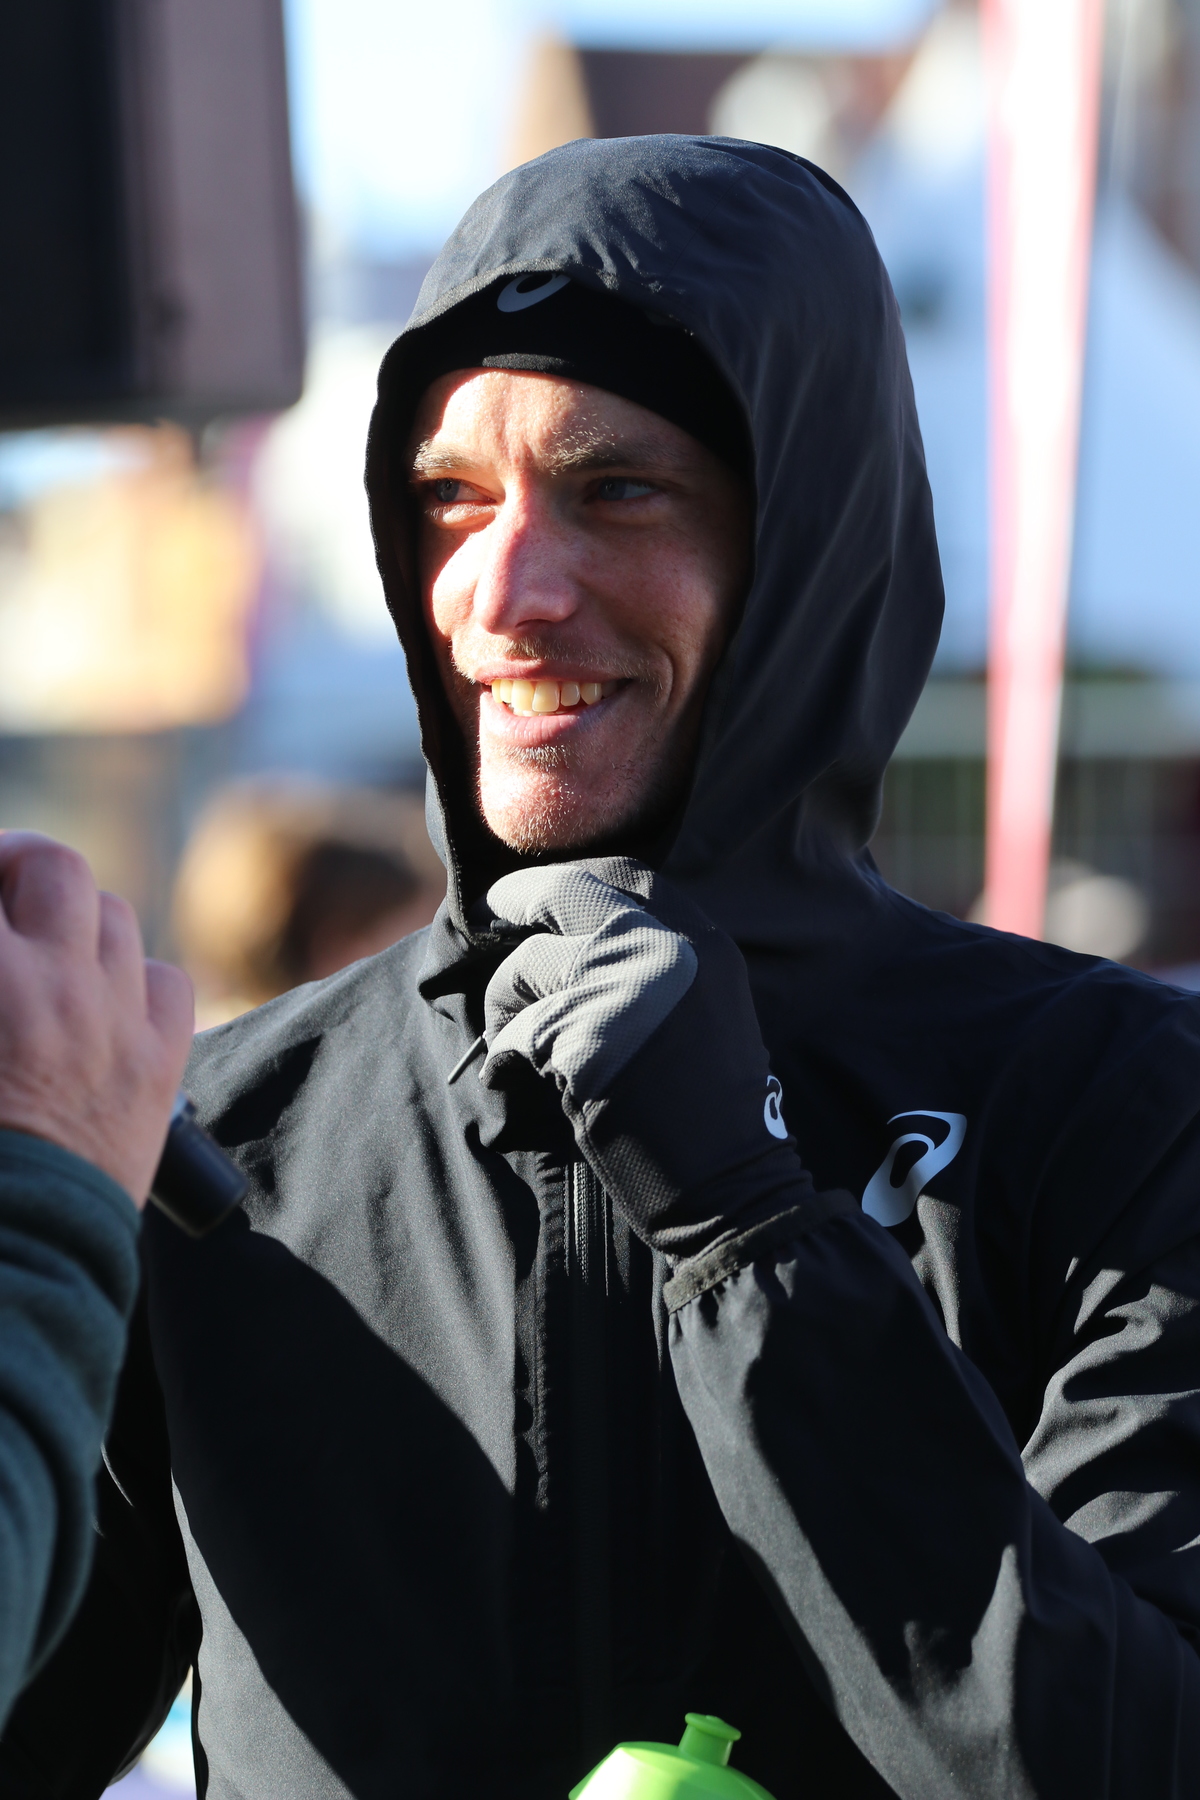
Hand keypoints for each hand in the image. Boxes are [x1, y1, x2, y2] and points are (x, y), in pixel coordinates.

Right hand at [0, 834, 193, 1206]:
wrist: (11, 1261)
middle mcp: (52, 983)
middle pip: (53, 865)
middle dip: (17, 862)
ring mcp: (114, 1020)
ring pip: (113, 915)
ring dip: (74, 917)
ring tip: (41, 943)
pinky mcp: (157, 1066)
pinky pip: (166, 982)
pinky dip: (136, 979)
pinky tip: (103, 999)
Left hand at [479, 858, 813, 1259]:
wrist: (733, 1187)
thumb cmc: (716, 1111)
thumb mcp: (710, 1007)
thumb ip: (660, 960)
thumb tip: (577, 932)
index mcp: (704, 943)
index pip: (628, 876)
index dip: (576, 879)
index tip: (543, 889)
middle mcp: (666, 952)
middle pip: (566, 893)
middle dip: (519, 897)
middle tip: (494, 909)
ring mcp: (622, 993)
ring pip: (524, 966)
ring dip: (503, 1003)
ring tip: (512, 1041)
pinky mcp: (583, 1043)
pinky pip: (514, 1033)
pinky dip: (504, 1056)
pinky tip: (511, 1078)